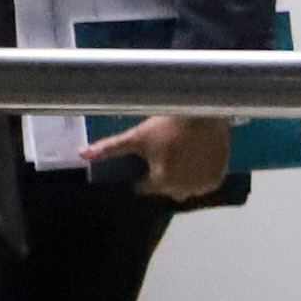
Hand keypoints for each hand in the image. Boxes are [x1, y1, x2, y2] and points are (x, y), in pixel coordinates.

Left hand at [93, 113, 234, 203]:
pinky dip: (197, 175)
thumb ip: (109, 149)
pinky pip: (203, 183)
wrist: (203, 110)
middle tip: (164, 152)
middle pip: (165, 189)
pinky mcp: (218, 177)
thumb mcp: (136, 137)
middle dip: (161, 176)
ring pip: (185, 188)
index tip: (147, 158)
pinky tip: (192, 157)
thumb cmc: (167, 124)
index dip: (142, 175)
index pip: (145, 188)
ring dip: (180, 178)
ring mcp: (204, 184)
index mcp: (163, 183)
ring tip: (178, 154)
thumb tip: (82, 154)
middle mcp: (185, 189)